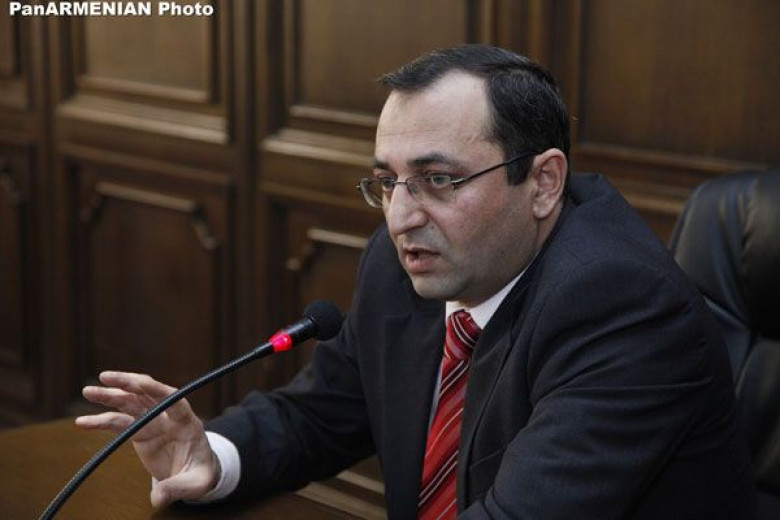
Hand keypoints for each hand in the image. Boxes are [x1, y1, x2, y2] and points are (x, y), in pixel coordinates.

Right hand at [75, 371, 219, 507]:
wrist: (196, 474)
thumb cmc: (201, 474)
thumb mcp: (197, 483)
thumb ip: (178, 488)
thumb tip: (157, 498)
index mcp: (188, 424)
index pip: (175, 401)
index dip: (159, 390)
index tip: (141, 382)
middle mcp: (169, 418)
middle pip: (149, 395)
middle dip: (129, 383)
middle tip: (106, 376)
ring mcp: (155, 423)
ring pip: (131, 403)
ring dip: (111, 396)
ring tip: (88, 391)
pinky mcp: (142, 432)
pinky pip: (121, 423)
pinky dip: (103, 421)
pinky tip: (84, 422)